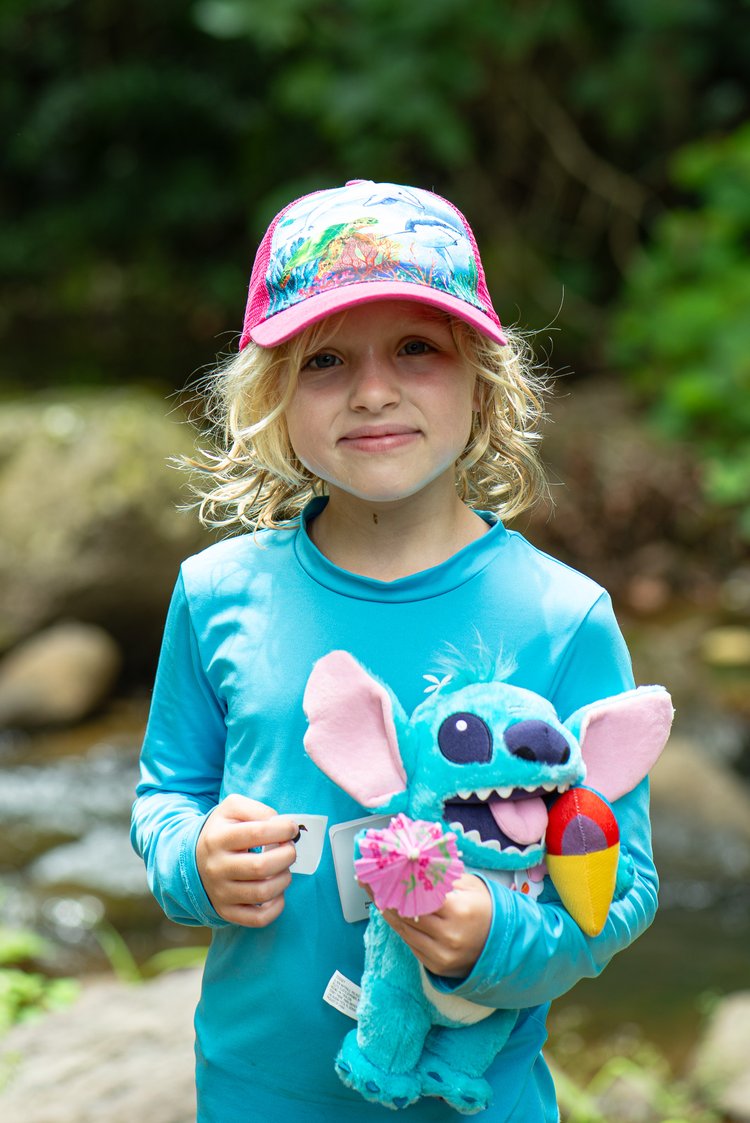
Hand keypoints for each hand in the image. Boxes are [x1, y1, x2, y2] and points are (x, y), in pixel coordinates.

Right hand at [196, 794, 297, 927]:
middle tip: (289, 849)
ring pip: (262, 893)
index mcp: (218, 838)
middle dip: (286, 856)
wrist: (193, 859)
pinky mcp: (226, 911)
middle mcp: (216, 868)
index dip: (282, 829)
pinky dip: (276, 907)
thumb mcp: (233, 809)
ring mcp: (220, 892)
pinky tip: (277, 892)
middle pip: (261, 867)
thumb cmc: (222, 831)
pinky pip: (258, 918)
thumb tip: (281, 825)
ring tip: (283, 869)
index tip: (291, 828)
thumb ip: (257, 810)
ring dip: (284, 879)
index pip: (257, 833)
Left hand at [378, 873, 491, 977]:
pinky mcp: (436, 967)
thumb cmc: (486, 909)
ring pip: (404, 930)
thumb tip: (413, 864)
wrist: (504, 945)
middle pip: (407, 914)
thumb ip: (441, 876)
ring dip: (388, 913)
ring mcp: (442, 955)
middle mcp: (449, 936)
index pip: (419, 895)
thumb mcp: (470, 885)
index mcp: (459, 911)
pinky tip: (392, 913)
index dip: (398, 884)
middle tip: (371, 882)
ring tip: (376, 896)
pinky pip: (410, 944)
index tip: (382, 873)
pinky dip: (400, 928)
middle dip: (387, 897)